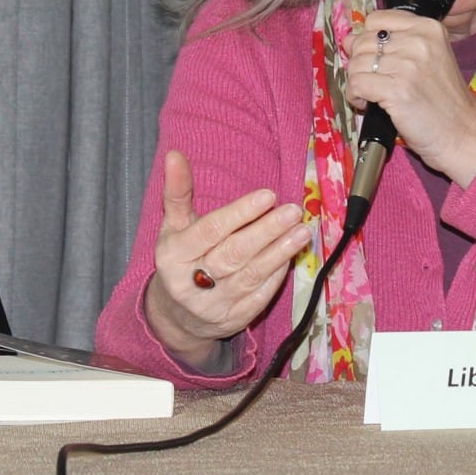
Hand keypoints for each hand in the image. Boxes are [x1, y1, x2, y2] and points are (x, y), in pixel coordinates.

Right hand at [144, 151, 311, 370]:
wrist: (175, 317)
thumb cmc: (181, 259)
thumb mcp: (173, 226)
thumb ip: (178, 192)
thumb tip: (174, 155)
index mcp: (174, 256)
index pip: (210, 231)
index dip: (240, 213)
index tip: (268, 195)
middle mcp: (191, 283)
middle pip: (234, 254)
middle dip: (267, 231)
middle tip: (293, 210)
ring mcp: (214, 305)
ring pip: (252, 275)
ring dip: (280, 251)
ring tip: (302, 230)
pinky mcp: (235, 319)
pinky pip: (261, 296)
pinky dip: (278, 275)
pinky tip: (292, 255)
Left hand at [343, 11, 475, 187]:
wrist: (462, 132)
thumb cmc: (444, 100)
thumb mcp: (428, 58)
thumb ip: (393, 44)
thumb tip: (348, 39)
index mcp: (428, 28)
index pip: (376, 20)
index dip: (368, 40)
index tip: (375, 59)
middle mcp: (419, 41)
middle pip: (363, 42)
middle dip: (361, 64)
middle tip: (374, 82)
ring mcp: (408, 65)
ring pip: (356, 64)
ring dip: (357, 82)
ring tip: (373, 95)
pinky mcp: (397, 89)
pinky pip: (356, 84)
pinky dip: (355, 96)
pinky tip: (368, 104)